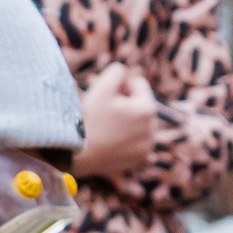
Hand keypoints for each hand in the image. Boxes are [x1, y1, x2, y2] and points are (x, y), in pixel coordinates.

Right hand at [73, 62, 157, 181]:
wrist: (79, 155)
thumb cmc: (90, 119)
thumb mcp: (102, 87)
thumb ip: (117, 71)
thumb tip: (124, 75)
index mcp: (148, 109)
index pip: (139, 83)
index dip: (120, 84)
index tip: (104, 93)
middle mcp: (153, 129)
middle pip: (139, 104)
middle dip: (124, 102)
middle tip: (103, 108)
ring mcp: (147, 147)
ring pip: (137, 123)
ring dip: (126, 119)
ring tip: (105, 125)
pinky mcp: (139, 160)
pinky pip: (135, 141)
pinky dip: (125, 137)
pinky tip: (109, 138)